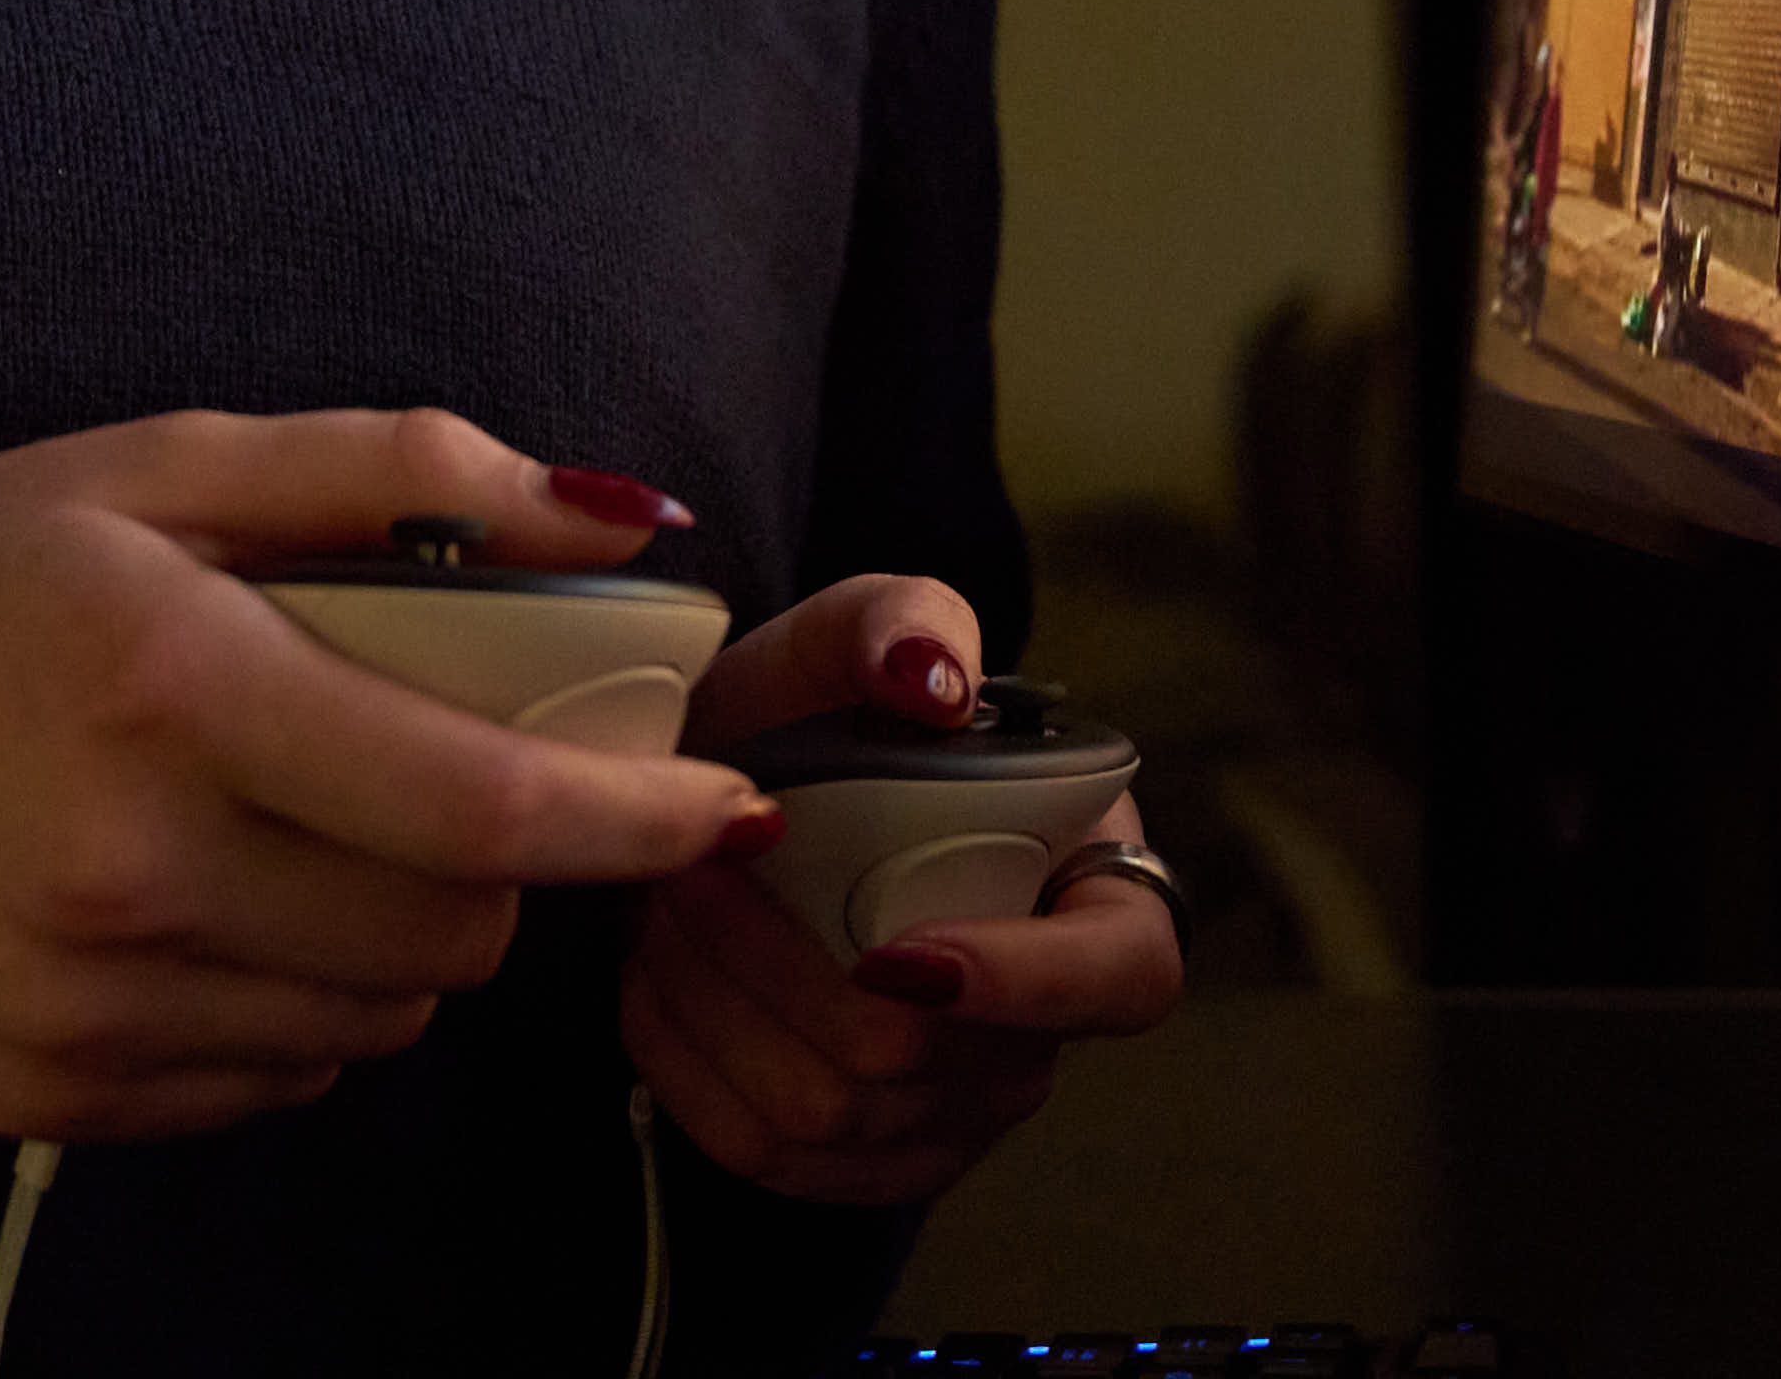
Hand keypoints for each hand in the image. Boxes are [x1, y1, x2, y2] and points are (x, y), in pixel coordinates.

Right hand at [0, 411, 762, 1142]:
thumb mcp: (161, 467)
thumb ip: (405, 476)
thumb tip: (631, 519)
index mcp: (173, 691)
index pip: (476, 809)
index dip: (634, 820)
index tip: (721, 804)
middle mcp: (133, 872)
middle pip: (451, 933)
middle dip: (502, 865)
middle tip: (449, 776)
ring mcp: (85, 1007)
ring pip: (376, 1022)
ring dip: (401, 940)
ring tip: (311, 834)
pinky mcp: (51, 1099)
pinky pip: (274, 1080)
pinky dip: (298, 1005)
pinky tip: (219, 906)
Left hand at [615, 574, 1185, 1206]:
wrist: (752, 793)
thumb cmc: (830, 713)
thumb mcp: (859, 633)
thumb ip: (903, 621)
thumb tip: (933, 686)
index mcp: (1097, 900)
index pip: (1122, 980)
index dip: (1023, 986)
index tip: (897, 948)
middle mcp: (1038, 1031)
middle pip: (922, 1060)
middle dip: (780, 965)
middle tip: (698, 868)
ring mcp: (950, 1113)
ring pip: (825, 1112)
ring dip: (717, 1005)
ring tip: (665, 903)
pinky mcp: (855, 1159)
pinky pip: (761, 1151)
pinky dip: (686, 1064)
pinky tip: (659, 977)